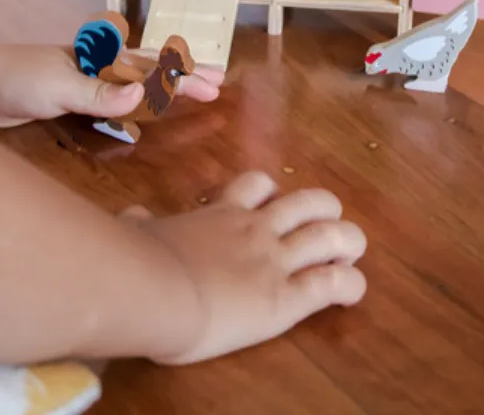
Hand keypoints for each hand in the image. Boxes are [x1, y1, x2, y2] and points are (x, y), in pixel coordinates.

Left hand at [0, 43, 223, 127]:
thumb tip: (143, 94)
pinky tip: (140, 109)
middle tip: (215, 86)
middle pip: (149, 70)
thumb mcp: (57, 86)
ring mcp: (83, 80)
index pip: (151, 66)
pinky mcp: (69, 97)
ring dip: (162, 88)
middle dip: (182, 77)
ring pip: (134, 82)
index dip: (183, 76)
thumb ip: (99, 92)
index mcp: (98, 58)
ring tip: (188, 91)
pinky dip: (134, 102)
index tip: (215, 84)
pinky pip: (113, 98)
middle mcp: (96, 65)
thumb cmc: (13, 79)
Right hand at [120, 171, 366, 364]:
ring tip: (351, 250)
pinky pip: (332, 285)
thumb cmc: (139, 258)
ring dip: (348, 240)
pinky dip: (350, 285)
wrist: (154, 288)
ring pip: (330, 237)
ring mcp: (274, 260)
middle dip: (325, 209)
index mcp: (221, 213)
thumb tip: (130, 214)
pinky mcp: (286, 298)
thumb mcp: (137, 231)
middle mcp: (255, 228)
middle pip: (308, 202)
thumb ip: (139, 221)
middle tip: (327, 224)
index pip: (257, 185)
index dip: (273, 191)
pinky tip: (352, 290)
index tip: (275, 204)